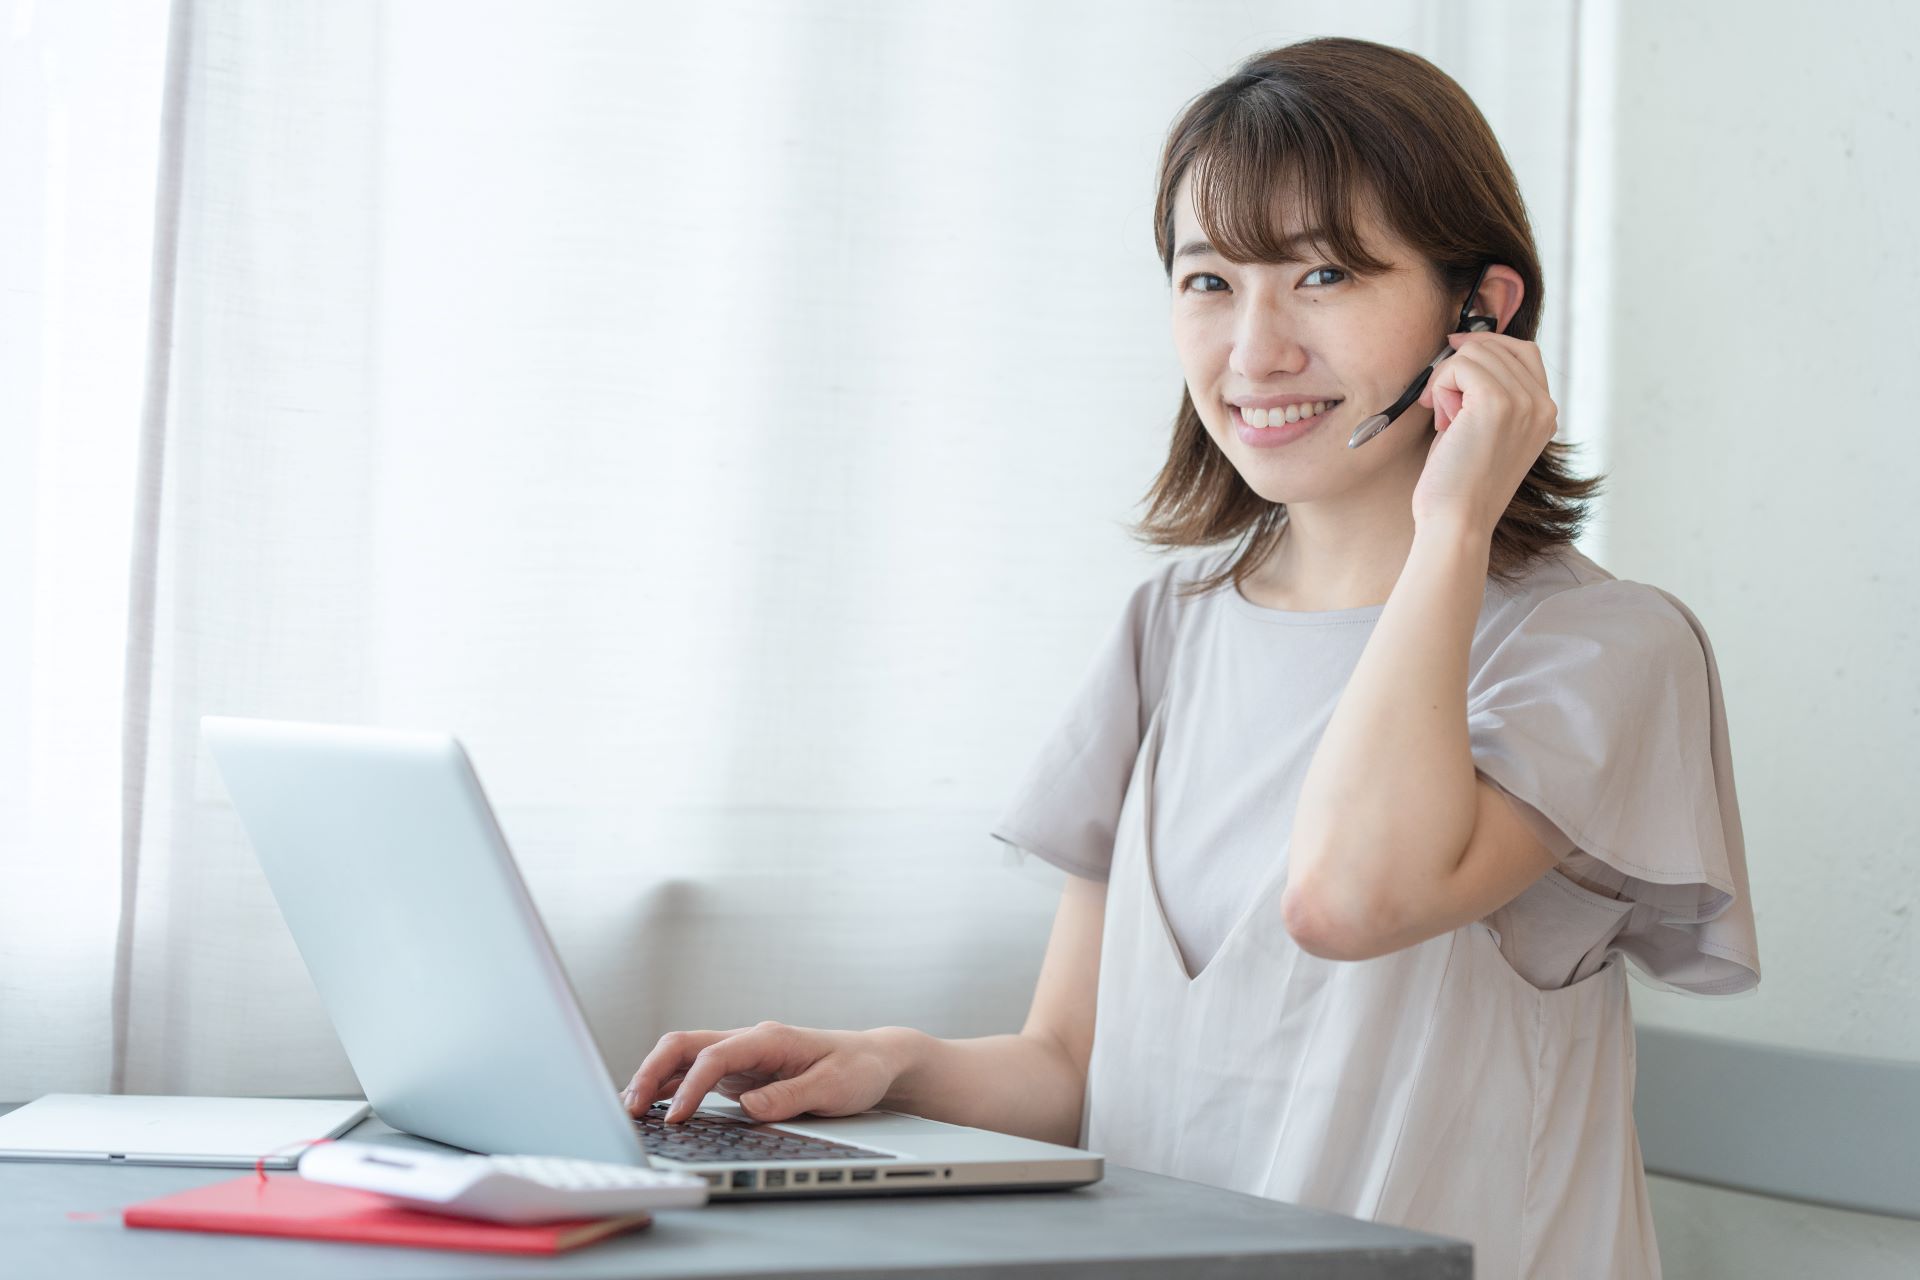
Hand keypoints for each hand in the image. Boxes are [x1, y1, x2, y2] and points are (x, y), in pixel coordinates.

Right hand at [619, 1021, 904, 1124]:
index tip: (677, 1119)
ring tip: (629, 1111)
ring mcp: (740, 1057)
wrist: (872, 1061)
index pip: (714, 1057)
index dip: (690, 1088)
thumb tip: (747, 1109)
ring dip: (654, 1080)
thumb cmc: (856, 1070)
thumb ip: (789, 1096)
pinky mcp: (739, 1074)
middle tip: (630, 1109)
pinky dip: (669, 1089)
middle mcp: (748, 1042)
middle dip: (651, 1072)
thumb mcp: (832, 1087)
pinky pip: (694, 1075)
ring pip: (683, 1059)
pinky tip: (653, 1109)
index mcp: (768, 1038)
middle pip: (684, 1046)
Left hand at [1411, 331, 1558, 536]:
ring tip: (1442, 418)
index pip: (1523, 351)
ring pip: (1476, 353)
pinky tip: (1437, 415)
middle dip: (1459, 367)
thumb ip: (1490, 395)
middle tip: (1438, 403)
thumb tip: (1466, 349)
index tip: (1453, 361)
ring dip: (1446, 378)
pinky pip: (1461, 364)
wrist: (1456, 521)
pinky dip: (1439, 383)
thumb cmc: (1459, 483)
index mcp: (1545, 413)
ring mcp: (1524, 402)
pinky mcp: (1497, 403)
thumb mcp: (1485, 432)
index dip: (1484, 347)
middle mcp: (1543, 405)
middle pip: (1497, 346)